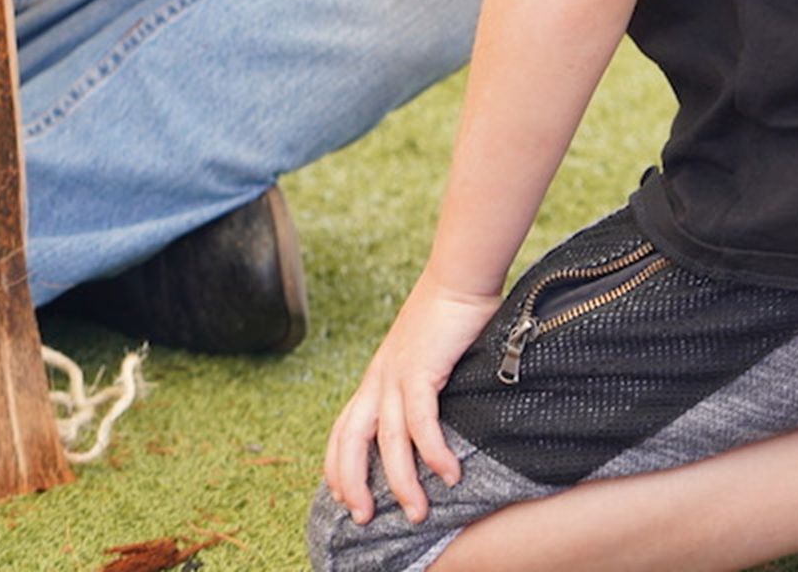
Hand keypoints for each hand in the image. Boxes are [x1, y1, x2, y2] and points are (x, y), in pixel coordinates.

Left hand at [321, 278, 505, 524]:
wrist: (459, 278)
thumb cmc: (449, 319)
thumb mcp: (425, 361)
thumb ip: (423, 392)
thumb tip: (435, 427)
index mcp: (376, 378)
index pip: (344, 429)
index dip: (339, 466)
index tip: (345, 499)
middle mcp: (378, 379)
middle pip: (350, 440)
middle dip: (353, 483)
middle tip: (364, 518)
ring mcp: (395, 374)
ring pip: (387, 440)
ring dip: (402, 481)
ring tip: (417, 512)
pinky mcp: (419, 368)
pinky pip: (420, 421)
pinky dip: (433, 452)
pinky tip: (449, 474)